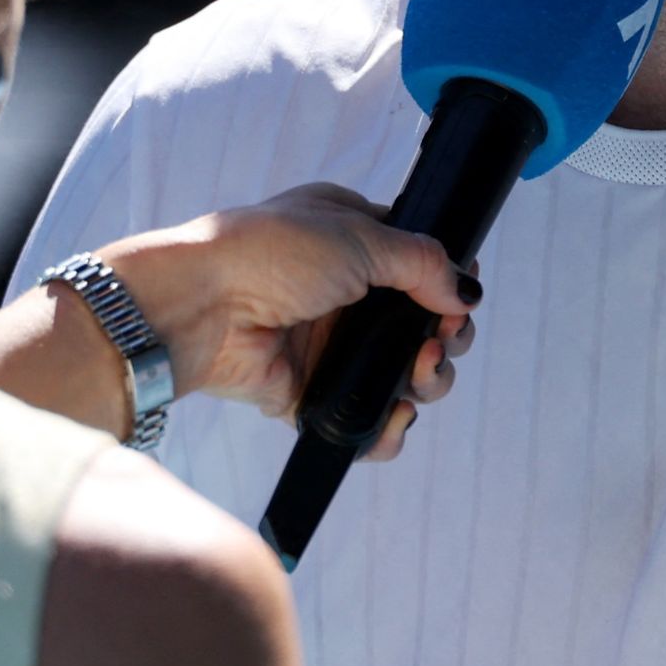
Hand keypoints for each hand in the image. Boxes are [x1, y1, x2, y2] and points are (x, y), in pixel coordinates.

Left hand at [102, 186, 478, 462]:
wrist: (200, 305)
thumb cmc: (266, 253)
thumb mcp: (357, 236)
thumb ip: (421, 262)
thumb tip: (464, 292)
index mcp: (353, 241)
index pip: (420, 269)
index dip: (447, 289)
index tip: (458, 303)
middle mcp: (345, 294)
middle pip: (420, 329)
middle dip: (443, 341)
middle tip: (436, 343)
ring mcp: (329, 346)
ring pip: (400, 376)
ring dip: (423, 381)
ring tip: (416, 374)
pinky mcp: (312, 392)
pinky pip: (362, 419)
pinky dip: (385, 428)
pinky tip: (394, 418)